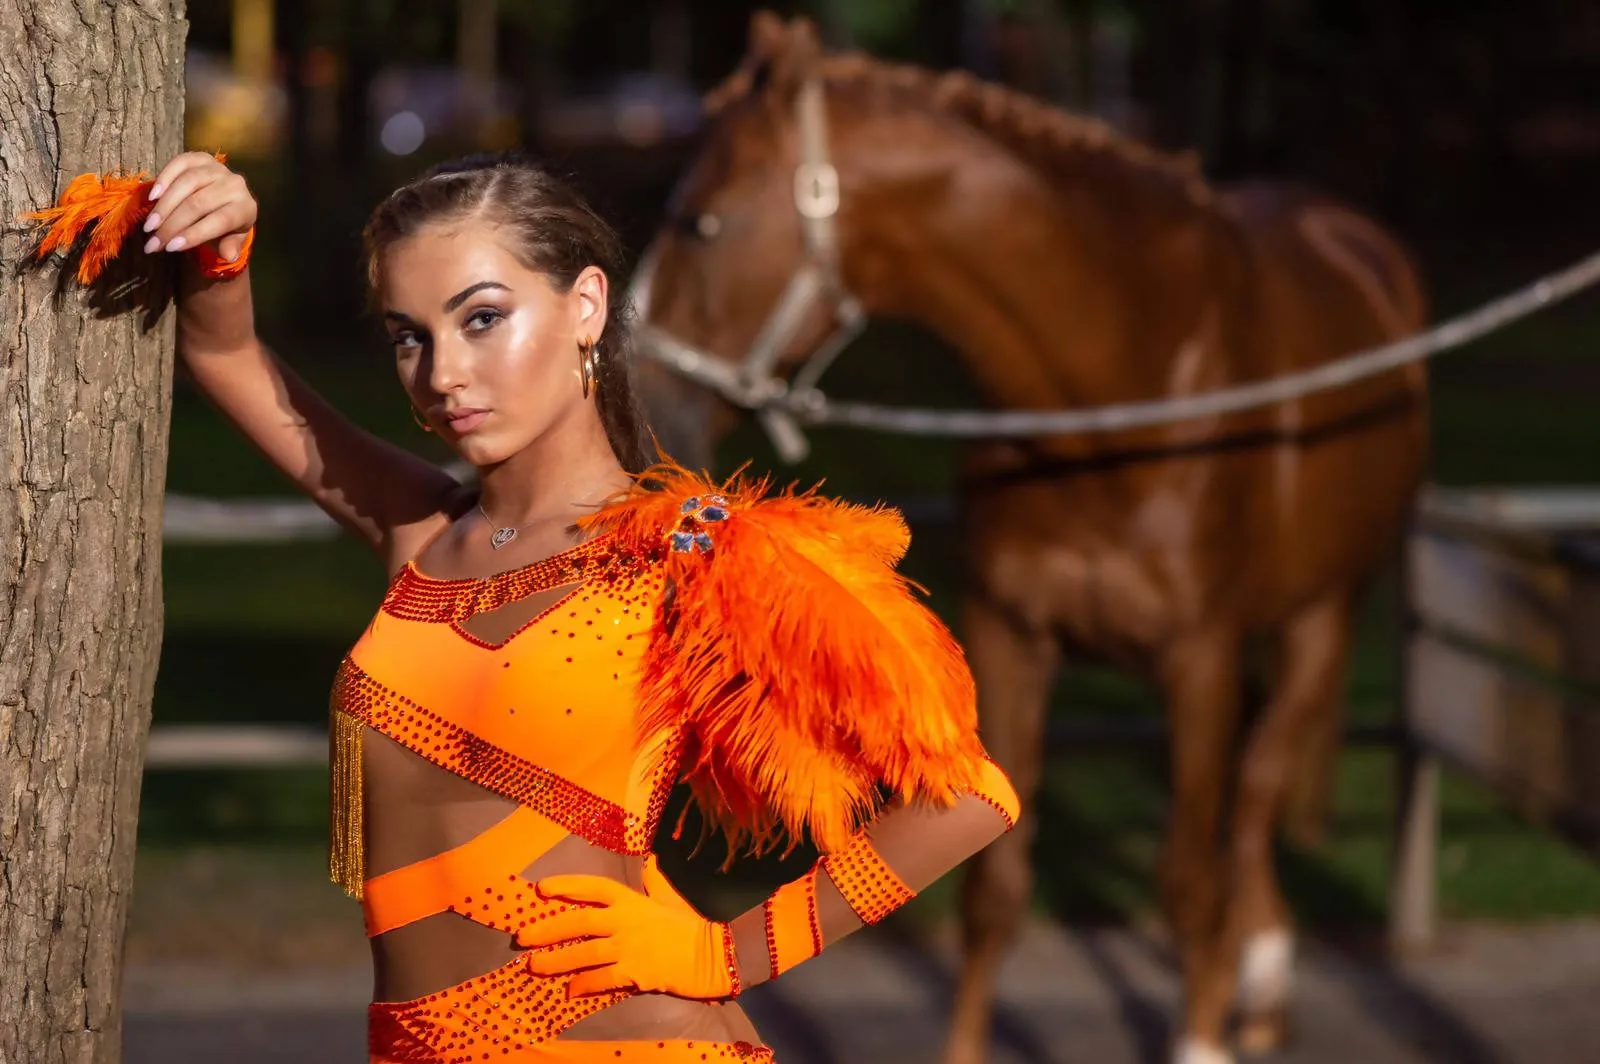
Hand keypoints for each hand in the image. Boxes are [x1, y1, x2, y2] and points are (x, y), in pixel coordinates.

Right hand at [143, 152, 256, 263]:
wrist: (229, 198)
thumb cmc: (229, 223)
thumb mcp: (233, 238)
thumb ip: (230, 245)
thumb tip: (229, 256)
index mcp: (246, 207)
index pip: (220, 221)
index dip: (194, 234)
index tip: (170, 248)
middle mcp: (235, 184)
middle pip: (198, 204)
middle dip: (172, 225)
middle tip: (154, 242)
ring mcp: (218, 168)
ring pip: (187, 183)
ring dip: (164, 205)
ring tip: (150, 225)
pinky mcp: (201, 157)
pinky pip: (180, 164)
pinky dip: (164, 179)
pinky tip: (152, 197)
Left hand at [519, 871, 737, 999]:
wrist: (715, 953)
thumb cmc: (690, 926)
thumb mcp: (668, 898)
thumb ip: (651, 885)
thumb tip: (644, 867)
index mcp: (632, 899)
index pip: (593, 887)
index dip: (566, 886)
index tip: (541, 889)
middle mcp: (625, 920)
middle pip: (578, 921)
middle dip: (547, 929)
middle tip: (522, 938)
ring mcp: (629, 947)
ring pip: (584, 953)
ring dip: (556, 960)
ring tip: (534, 966)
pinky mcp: (636, 973)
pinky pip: (602, 979)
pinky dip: (584, 985)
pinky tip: (569, 991)